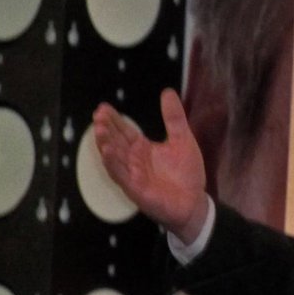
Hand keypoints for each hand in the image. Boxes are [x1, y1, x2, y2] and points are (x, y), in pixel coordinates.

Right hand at [92, 89, 207, 242]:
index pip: (124, 131)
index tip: (104, 107)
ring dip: (105, 144)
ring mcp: (133, 175)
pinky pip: (121, 175)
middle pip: (116, 141)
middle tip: (99, 114)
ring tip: (99, 129)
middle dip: (106, 128)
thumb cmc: (187, 173)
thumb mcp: (183, 139)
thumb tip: (168, 92)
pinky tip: (106, 152)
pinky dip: (113, 163)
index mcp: (142, 149)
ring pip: (114, 157)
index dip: (114, 120)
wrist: (194, 202)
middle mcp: (133, 161)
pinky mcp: (136, 189)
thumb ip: (174, 118)